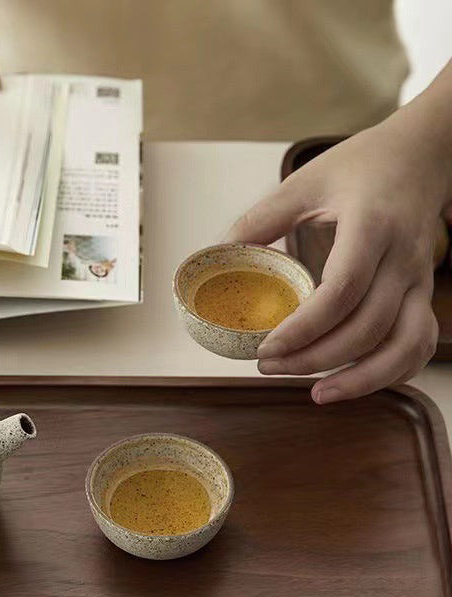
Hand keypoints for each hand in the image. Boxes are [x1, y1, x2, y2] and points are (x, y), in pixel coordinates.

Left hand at [226, 106, 451, 403]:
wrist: (422, 154)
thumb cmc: (361, 166)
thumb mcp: (305, 182)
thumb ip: (261, 219)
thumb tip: (219, 255)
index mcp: (371, 227)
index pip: (341, 290)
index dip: (303, 328)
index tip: (265, 347)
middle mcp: (402, 259)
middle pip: (367, 327)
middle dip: (315, 359)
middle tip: (268, 367)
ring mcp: (419, 280)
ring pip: (404, 346)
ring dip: (361, 379)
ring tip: (316, 394)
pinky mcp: (424, 294)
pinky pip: (419, 345)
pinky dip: (391, 373)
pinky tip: (353, 382)